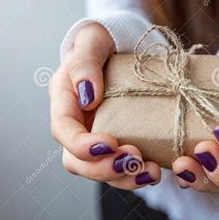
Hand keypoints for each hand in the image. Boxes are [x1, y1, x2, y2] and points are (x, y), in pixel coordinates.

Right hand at [49, 23, 160, 187]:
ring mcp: (96, 138)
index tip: (109, 144)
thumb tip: (87, 95)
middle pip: (78, 161)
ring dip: (123, 178)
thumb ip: (84, 63)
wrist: (119, 49)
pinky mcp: (116, 145)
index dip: (82, 145)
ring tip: (149, 172)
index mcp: (65, 102)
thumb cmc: (102, 43)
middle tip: (133, 160)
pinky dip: (136, 175)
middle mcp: (77, 125)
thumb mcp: (92, 41)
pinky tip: (154, 171)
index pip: (64, 131)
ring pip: (100, 171)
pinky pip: (121, 168)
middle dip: (104, 168)